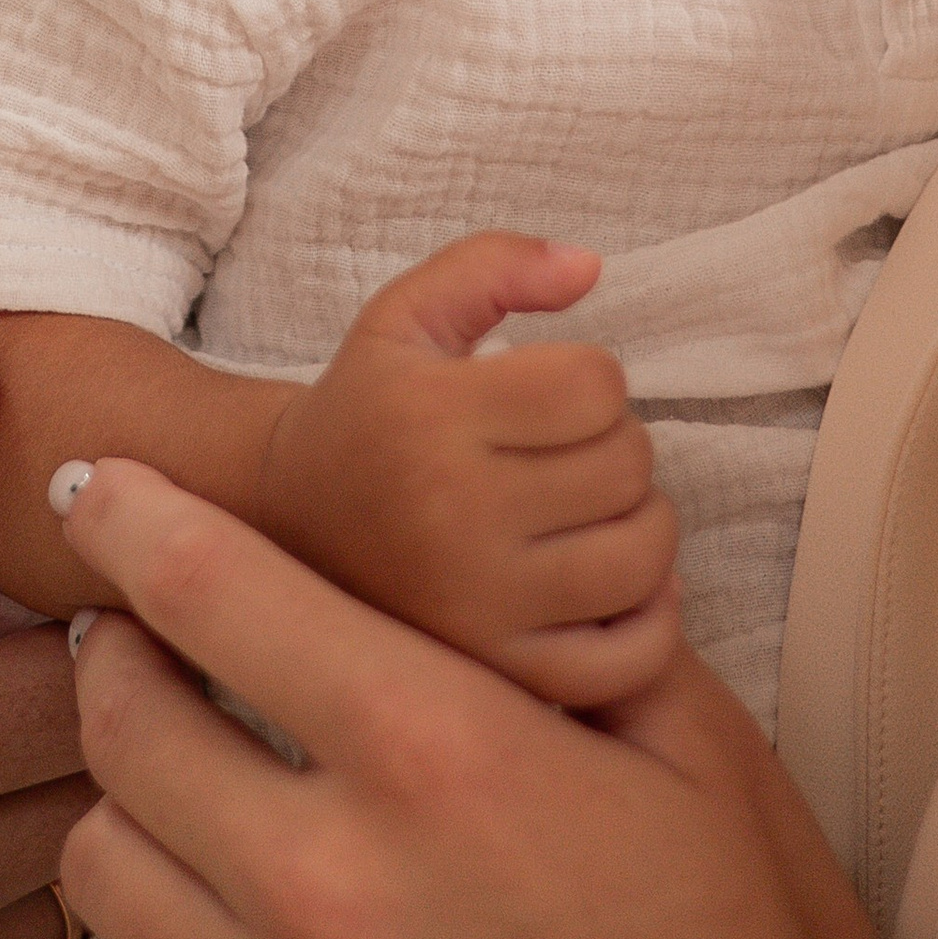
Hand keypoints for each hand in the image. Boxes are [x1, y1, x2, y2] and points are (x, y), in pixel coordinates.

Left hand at [54, 461, 937, 938]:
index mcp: (436, 756)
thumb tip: (467, 557)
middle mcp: (328, 887)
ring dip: (130, 804)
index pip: (212, 591)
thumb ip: (561, 631)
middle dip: (116, 653)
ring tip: (191, 788)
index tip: (99, 492)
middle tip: (141, 638)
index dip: (133, 517)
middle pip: (119, 722)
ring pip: (101, 864)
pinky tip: (244, 932)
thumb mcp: (693, 750)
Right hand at [255, 232, 680, 707]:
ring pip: (642, 557)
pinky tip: (615, 581)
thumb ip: (496, 264)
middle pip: (627, 467)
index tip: (550, 389)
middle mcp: (452, 518)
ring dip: (641, 521)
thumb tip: (591, 266)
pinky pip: (627, 659)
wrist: (288, 526)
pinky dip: (649, 619)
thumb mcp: (407, 313)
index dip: (592, 375)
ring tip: (591, 507)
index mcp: (430, 418)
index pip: (596, 385)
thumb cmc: (368, 408)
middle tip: (570, 450)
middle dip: (618, 444)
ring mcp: (478, 609)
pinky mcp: (499, 674)